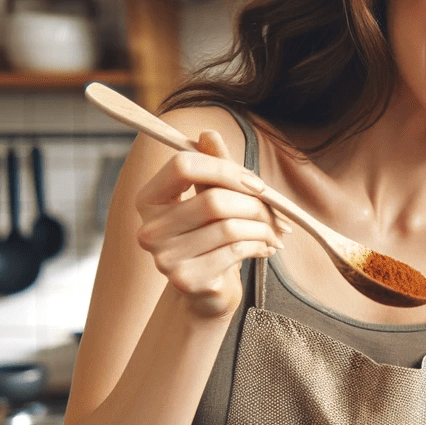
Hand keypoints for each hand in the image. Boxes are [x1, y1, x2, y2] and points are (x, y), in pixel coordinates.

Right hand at [133, 129, 287, 318]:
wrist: (209, 291)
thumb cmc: (214, 238)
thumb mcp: (215, 197)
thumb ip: (213, 167)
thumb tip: (208, 134)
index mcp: (149, 199)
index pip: (183, 165)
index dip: (226, 169)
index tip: (255, 183)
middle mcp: (149, 229)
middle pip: (213, 199)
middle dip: (255, 204)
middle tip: (276, 215)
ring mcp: (164, 257)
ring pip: (229, 227)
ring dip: (263, 228)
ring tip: (274, 233)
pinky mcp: (186, 280)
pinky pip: (235, 250)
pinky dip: (260, 246)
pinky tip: (266, 248)